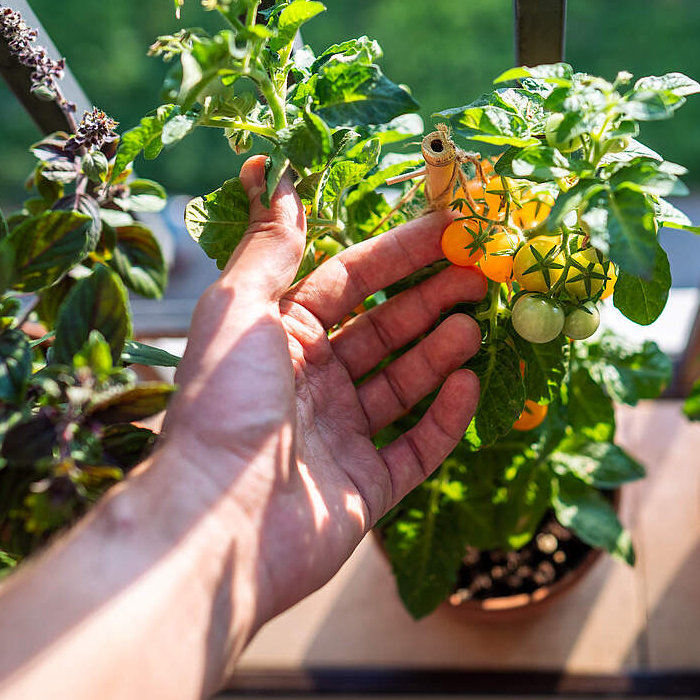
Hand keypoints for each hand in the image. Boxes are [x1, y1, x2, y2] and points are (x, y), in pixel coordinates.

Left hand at [167, 156, 485, 622]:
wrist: (217, 524)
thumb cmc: (223, 405)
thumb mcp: (238, 309)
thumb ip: (269, 247)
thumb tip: (272, 174)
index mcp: (279, 337)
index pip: (350, 280)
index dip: (398, 254)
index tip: (450, 230)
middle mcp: (311, 382)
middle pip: (384, 329)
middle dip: (432, 299)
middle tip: (483, 275)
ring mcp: (340, 436)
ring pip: (404, 383)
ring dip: (442, 351)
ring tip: (477, 327)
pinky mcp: (366, 488)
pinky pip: (417, 446)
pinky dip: (446, 416)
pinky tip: (468, 384)